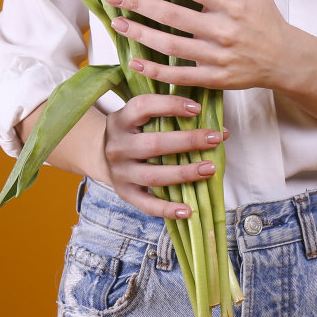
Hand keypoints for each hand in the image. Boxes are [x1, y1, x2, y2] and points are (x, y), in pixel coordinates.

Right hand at [101, 92, 229, 219]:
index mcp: (121, 120)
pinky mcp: (124, 193)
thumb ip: (169, 114)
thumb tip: (217, 125)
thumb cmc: (133, 130)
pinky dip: (167, 209)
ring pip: (153, 176)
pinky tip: (188, 210)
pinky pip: (146, 204)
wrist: (98, 154)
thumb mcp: (140, 116)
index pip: (143, 107)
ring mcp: (119, 172)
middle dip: (188, 141)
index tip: (197, 108)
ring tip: (210, 169)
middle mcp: (117, 146)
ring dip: (184, 173)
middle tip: (215, 139)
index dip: (170, 106)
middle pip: (154, 144)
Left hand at [105, 0, 302, 93]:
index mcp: (231, 3)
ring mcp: (218, 56)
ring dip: (141, 35)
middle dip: (139, 4)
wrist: (286, 60)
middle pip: (173, 15)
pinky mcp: (215, 78)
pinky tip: (135, 61)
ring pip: (172, 46)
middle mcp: (222, 29)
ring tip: (117, 23)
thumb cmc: (268, 20)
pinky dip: (156, 71)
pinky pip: (181, 76)